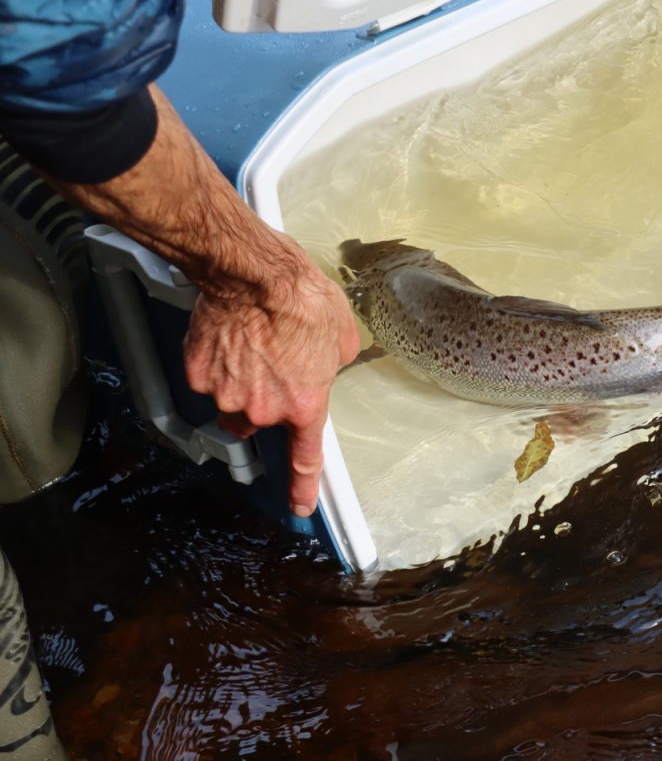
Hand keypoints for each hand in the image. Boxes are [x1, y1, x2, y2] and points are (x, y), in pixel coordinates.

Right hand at [42, 85, 359, 516]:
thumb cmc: (302, 299)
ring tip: (251, 343)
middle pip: (259, 423)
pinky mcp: (199, 375)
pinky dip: (215, 363)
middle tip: (271, 363)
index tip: (301, 508)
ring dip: (239, 383)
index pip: (305, 458)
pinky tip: (229, 335)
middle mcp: (264, 409)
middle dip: (264, 401)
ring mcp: (227, 394)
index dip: (303, 487)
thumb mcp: (343, 334)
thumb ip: (336, 362)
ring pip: (230, 403)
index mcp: (305, 403)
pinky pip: (208, 378)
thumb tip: (329, 363)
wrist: (253, 272)